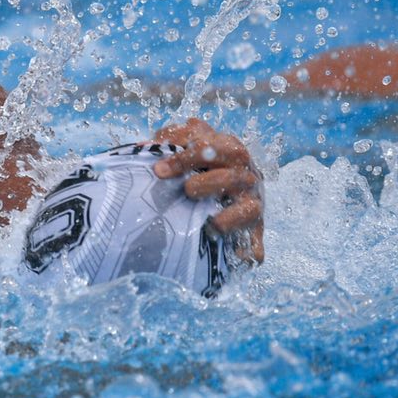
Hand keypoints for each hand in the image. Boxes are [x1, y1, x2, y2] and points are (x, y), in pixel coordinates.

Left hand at [151, 117, 264, 263]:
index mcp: (228, 148)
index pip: (208, 148)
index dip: (183, 159)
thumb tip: (142, 149)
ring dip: (229, 218)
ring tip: (211, 224)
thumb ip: (168, 142)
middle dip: (208, 183)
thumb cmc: (199, 160)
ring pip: (249, 209)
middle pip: (232, 178)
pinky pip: (254, 240)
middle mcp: (245, 174)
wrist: (231, 177)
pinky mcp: (255, 227)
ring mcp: (252, 201)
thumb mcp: (186, 143)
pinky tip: (235, 255)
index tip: (159, 171)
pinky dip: (248, 249)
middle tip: (188, 190)